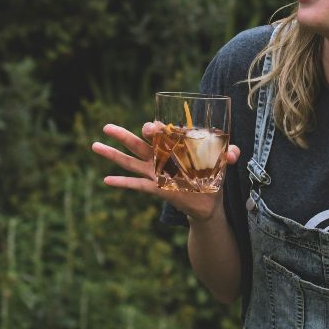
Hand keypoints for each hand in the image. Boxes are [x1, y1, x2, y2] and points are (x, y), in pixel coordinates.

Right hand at [92, 121, 238, 222]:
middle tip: (107, 127)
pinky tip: (106, 181)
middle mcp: (161, 157)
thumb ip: (228, 154)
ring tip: (94, 145)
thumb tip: (233, 153)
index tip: (156, 127)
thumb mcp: (222, 163)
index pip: (161, 132)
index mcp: (174, 145)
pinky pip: (136, 185)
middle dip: (123, 135)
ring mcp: (155, 173)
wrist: (210, 202)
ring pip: (131, 161)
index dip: (156, 128)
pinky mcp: (156, 189)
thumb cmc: (213, 176)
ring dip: (113, 154)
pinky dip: (121, 183)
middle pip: (139, 143)